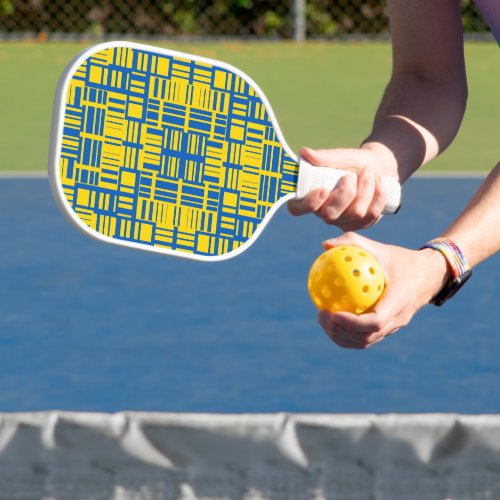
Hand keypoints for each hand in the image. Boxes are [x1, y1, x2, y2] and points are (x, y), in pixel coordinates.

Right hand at [288, 145, 397, 230]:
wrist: (378, 166)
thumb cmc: (353, 161)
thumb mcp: (340, 156)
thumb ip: (324, 157)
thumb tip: (304, 152)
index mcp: (310, 196)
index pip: (297, 209)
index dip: (308, 204)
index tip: (323, 189)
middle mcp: (324, 212)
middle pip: (330, 215)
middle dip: (346, 193)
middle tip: (351, 175)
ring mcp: (342, 221)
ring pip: (355, 213)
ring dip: (365, 189)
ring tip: (368, 172)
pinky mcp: (361, 224)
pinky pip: (371, 215)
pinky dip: (378, 195)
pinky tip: (379, 181)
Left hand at [316, 232, 450, 348]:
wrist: (429, 275)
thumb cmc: (401, 259)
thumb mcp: (380, 248)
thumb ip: (353, 243)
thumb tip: (324, 245)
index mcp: (399, 301)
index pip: (375, 321)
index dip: (352, 323)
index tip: (332, 313)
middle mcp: (398, 319)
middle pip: (366, 338)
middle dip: (340, 332)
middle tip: (321, 314)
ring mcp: (394, 327)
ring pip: (365, 342)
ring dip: (341, 336)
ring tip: (322, 319)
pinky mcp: (389, 329)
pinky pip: (366, 337)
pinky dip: (347, 333)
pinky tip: (331, 318)